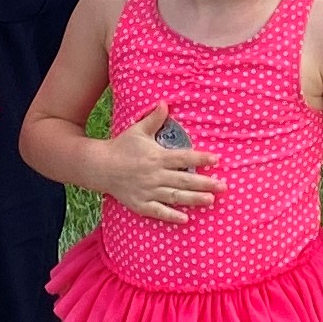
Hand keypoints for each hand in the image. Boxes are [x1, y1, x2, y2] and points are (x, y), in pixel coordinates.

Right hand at [95, 111, 218, 221]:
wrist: (99, 166)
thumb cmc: (121, 146)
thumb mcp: (138, 130)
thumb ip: (154, 118)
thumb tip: (165, 102)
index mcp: (157, 156)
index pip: (184, 157)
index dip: (201, 158)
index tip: (216, 160)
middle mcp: (155, 175)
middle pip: (184, 179)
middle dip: (205, 182)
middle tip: (223, 186)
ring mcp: (148, 191)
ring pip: (175, 196)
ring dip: (194, 199)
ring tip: (211, 201)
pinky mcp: (140, 204)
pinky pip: (159, 211)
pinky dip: (172, 216)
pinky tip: (186, 219)